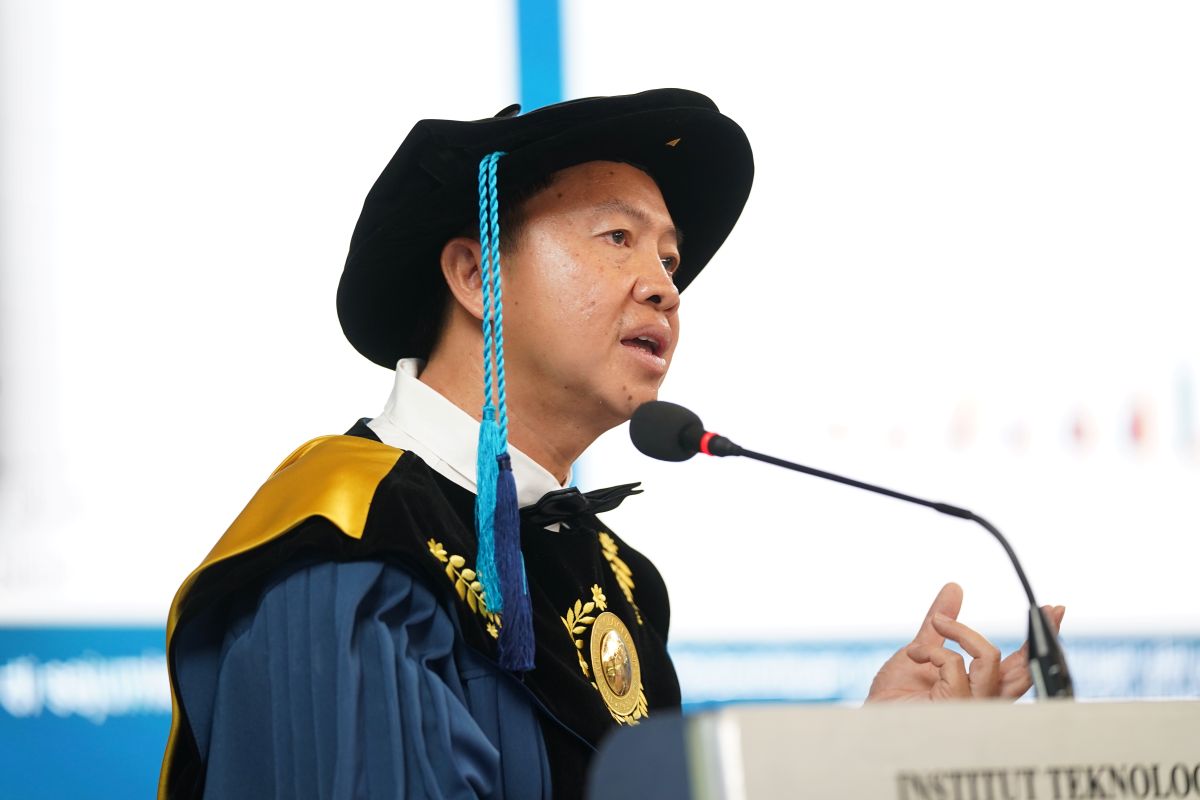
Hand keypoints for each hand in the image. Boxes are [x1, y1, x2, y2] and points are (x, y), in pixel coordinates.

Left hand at [866, 582, 1065, 701]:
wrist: (875, 717)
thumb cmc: (897, 696)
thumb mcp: (922, 648)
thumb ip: (940, 623)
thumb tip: (954, 588)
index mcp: (980, 688)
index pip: (1018, 667)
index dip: (1037, 642)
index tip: (1052, 611)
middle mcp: (983, 700)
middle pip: (1024, 670)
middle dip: (1038, 638)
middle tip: (1049, 609)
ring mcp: (972, 705)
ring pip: (989, 657)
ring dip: (960, 632)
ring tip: (938, 625)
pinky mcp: (955, 705)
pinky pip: (955, 663)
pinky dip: (933, 650)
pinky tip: (915, 654)